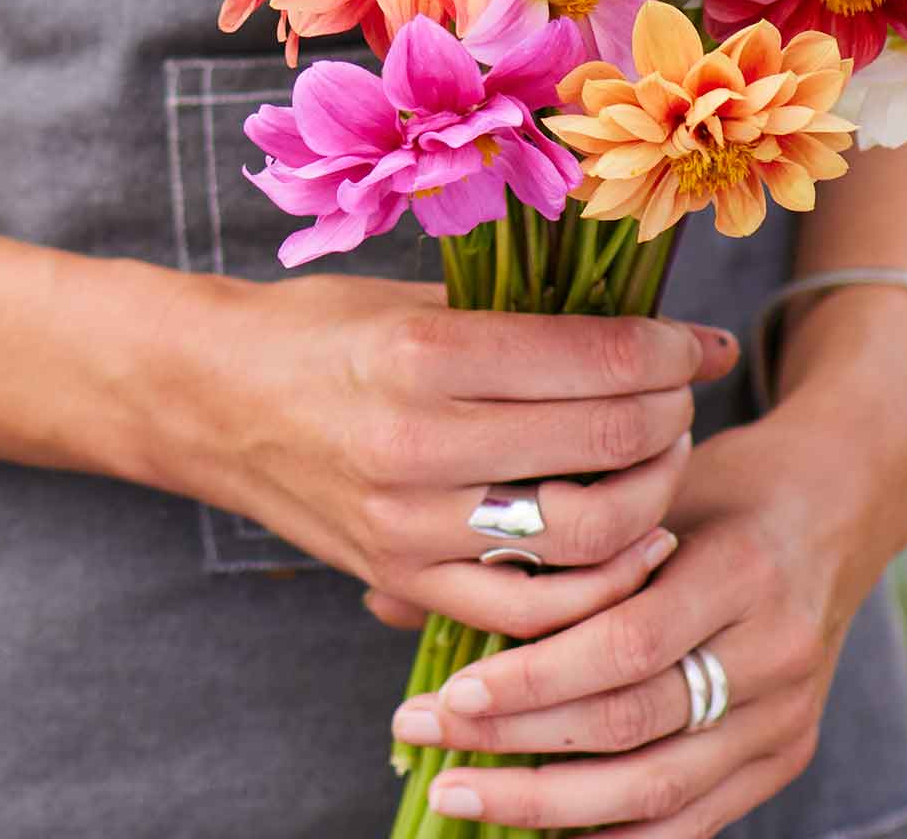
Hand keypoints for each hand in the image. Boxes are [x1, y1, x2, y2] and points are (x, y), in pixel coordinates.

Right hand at [181, 273, 738, 636]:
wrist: (210, 398)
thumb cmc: (319, 329)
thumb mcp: (417, 296)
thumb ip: (527, 318)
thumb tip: (655, 327)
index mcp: (426, 350)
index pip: (595, 360)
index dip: (668, 350)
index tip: (696, 343)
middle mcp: (419, 441)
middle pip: (604, 444)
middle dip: (672, 417)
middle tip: (683, 398)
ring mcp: (410, 524)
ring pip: (585, 537)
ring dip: (651, 500)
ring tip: (659, 463)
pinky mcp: (402, 579)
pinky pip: (532, 609)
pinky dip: (598, 583)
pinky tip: (624, 543)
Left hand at [384, 381, 906, 833]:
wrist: (836, 502)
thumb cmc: (718, 478)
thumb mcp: (641, 483)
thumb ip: (539, 539)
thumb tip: (386, 594)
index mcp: (741, 567)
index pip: (625, 644)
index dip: (535, 678)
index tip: (449, 691)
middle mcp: (775, 650)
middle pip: (634, 723)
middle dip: (519, 742)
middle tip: (425, 734)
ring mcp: (786, 712)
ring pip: (659, 787)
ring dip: (548, 804)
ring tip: (459, 793)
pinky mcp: (787, 752)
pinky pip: (694, 819)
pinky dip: (614, 831)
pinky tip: (541, 828)